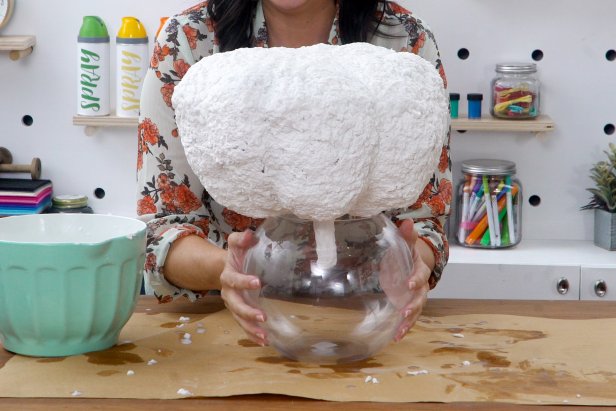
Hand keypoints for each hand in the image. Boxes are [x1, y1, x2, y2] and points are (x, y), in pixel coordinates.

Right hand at [220, 231, 267, 345]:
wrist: (226, 267)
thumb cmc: (236, 255)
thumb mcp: (236, 244)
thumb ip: (241, 239)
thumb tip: (250, 234)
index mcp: (228, 275)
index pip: (234, 279)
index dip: (244, 281)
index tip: (258, 282)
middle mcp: (228, 293)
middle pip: (235, 305)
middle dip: (248, 312)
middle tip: (262, 317)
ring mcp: (233, 305)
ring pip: (239, 319)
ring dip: (251, 328)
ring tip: (264, 336)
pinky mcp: (239, 313)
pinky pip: (244, 326)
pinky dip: (252, 335)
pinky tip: (264, 341)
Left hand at [393, 219, 429, 341]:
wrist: (415, 260)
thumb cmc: (409, 250)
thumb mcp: (407, 242)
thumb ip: (406, 235)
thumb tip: (406, 221)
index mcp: (420, 267)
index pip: (420, 273)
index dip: (416, 278)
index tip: (409, 283)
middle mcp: (421, 284)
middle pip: (421, 296)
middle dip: (413, 305)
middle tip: (404, 312)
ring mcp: (416, 296)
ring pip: (416, 310)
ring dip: (408, 321)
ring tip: (399, 332)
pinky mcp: (409, 304)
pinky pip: (409, 318)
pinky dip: (404, 327)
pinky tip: (395, 337)